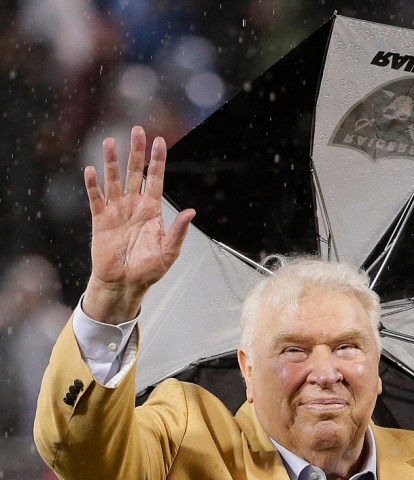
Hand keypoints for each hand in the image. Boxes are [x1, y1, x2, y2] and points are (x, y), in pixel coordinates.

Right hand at [82, 125, 194, 323]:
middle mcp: (134, 205)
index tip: (160, 140)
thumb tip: (191, 212)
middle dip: (136, 151)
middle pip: (135, 172)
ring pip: (114, 179)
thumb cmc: (149, 270)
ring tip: (109, 142)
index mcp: (151, 210)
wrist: (124, 283)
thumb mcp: (169, 252)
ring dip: (111, 161)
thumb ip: (178, 231)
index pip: (155, 179)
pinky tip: (91, 170)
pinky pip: (96, 198)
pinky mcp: (100, 219)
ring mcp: (116, 210)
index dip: (158, 160)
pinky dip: (92, 184)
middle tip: (137, 130)